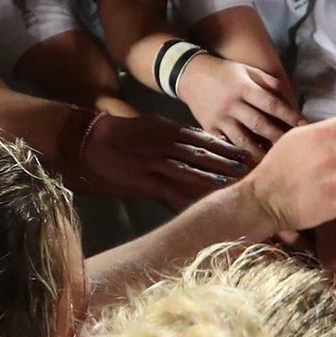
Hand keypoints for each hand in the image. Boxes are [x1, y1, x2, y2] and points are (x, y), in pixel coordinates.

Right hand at [77, 112, 245, 206]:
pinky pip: (167, 191)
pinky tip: (198, 209)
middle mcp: (164, 144)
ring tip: (232, 185)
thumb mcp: (147, 127)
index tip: (243, 152)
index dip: (224, 147)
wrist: (86, 139)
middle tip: (249, 169)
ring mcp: (153, 161)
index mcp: (166, 130)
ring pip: (189, 170)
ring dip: (211, 178)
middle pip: (202, 153)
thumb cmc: (116, 134)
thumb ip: (171, 135)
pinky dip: (183, 200)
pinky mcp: (141, 179)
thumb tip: (193, 143)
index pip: (202, 138)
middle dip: (226, 161)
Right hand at [174, 51, 303, 157]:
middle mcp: (232, 104)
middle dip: (279, 137)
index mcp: (244, 87)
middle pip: (260, 125)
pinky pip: (228, 145)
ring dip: (261, 152)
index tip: (305, 126)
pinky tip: (253, 164)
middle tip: (296, 148)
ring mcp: (220, 118)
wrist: (189, 75)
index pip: (272, 104)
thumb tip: (290, 101)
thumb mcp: (247, 71)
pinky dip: (240, 155)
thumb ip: (269, 83)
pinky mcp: (210, 129)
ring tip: (276, 161)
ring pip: (243, 140)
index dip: (290, 116)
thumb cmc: (224, 73)